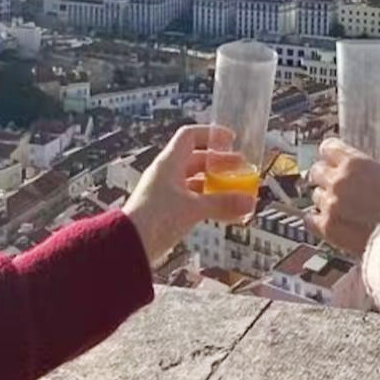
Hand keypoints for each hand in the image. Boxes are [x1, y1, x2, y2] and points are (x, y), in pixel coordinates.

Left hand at [122, 125, 257, 265]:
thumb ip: (222, 204)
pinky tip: (226, 213)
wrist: (128, 245)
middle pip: (197, 160)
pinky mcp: (167, 211)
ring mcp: (166, 192)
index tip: (231, 140)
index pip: (190, 136)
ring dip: (217, 186)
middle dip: (221, 164)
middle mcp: (167, 174)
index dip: (210, 134)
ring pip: (196, 182)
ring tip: (239, 193)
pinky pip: (193, 201)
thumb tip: (250, 202)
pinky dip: (209, 203)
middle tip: (242, 169)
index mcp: (169, 163)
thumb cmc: (156, 218)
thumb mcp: (193, 208)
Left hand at [305, 138, 379, 257]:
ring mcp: (330, 204)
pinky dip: (316, 219)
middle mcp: (338, 181)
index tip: (333, 157)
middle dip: (324, 175)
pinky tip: (325, 221)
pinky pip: (310, 219)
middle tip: (334, 183)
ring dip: (324, 198)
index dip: (331, 152)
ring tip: (339, 207)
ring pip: (315, 195)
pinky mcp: (327, 227)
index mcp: (356, 163)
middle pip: (317, 170)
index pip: (328, 147)